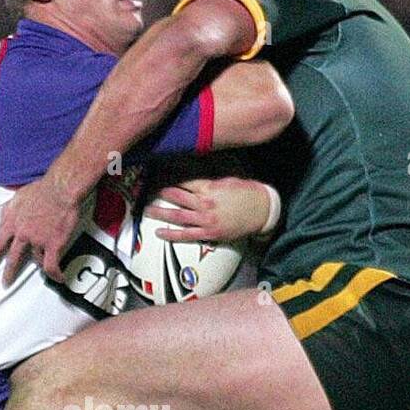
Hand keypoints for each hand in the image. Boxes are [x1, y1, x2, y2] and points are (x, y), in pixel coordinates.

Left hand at [0, 175, 81, 283]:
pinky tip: (59, 278)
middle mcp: (22, 233)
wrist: (61, 189)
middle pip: (11, 259)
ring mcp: (37, 240)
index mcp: (11, 222)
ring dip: (40, 264)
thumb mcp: (16, 198)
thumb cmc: (42, 190)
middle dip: (8, 273)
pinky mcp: (52, 244)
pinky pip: (52, 266)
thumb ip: (6, 214)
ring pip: (35, 260)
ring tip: (45, 266)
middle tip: (6, 281)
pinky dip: (55, 274)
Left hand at [144, 177, 271, 244]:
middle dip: (160, 192)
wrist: (263, 211)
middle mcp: (205, 203)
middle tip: (147, 190)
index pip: (184, 180)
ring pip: (177, 215)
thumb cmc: (247, 194)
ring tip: (147, 210)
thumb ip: (209, 180)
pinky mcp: (209, 233)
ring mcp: (206, 220)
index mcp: (210, 187)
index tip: (158, 174)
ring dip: (160, 212)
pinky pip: (186, 235)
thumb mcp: (228, 180)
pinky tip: (159, 232)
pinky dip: (171, 234)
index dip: (170, 176)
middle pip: (176, 196)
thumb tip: (193, 176)